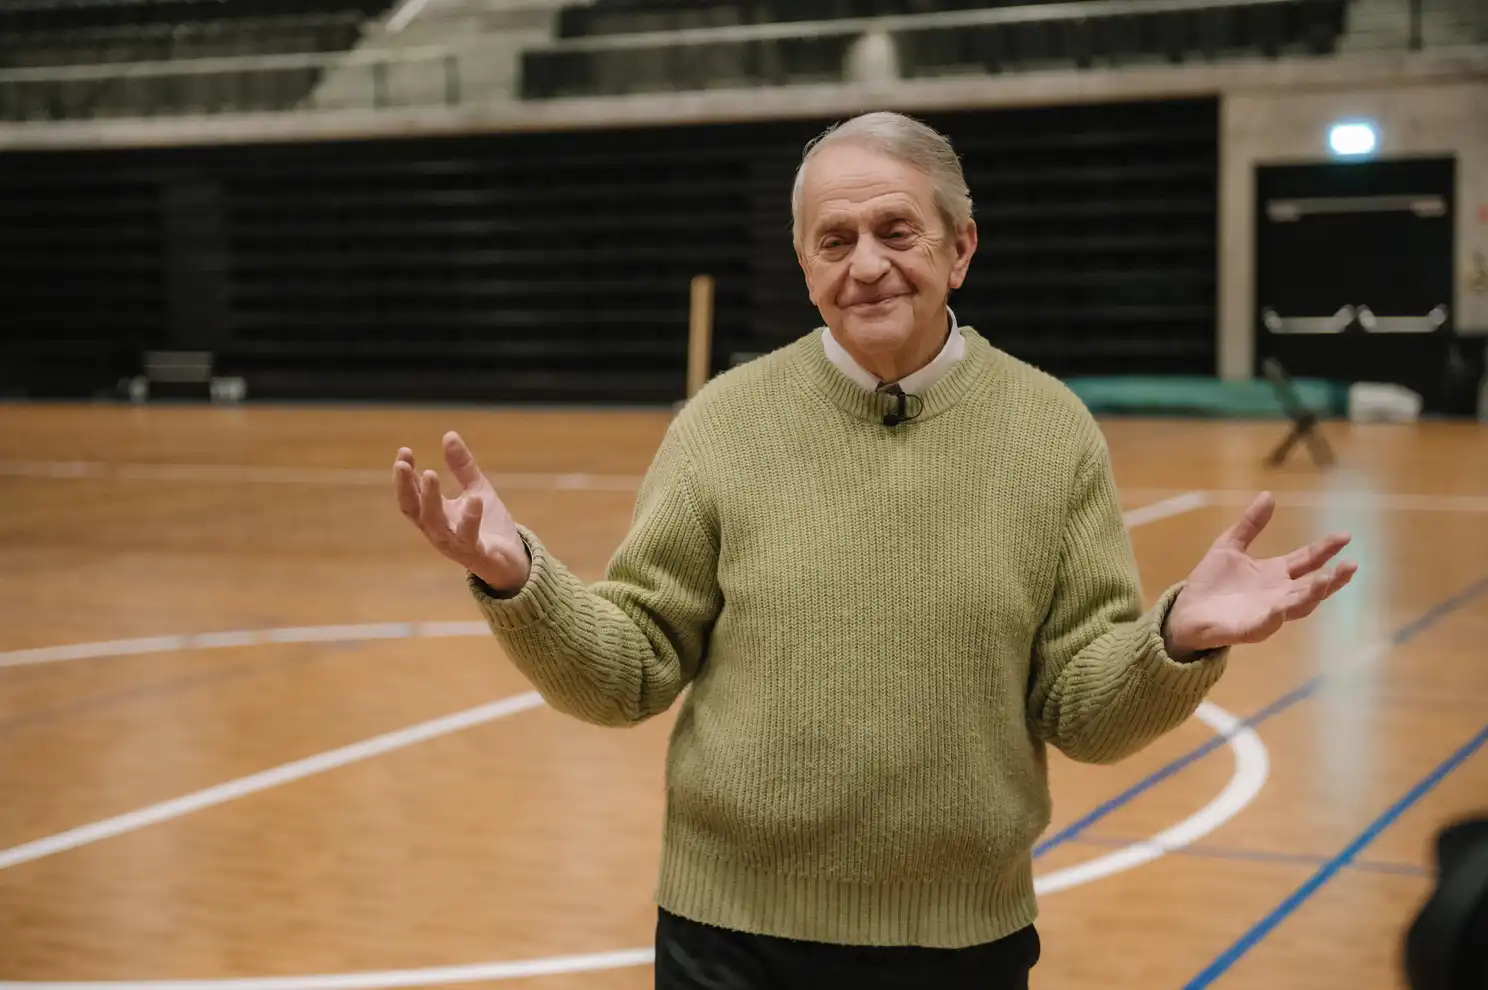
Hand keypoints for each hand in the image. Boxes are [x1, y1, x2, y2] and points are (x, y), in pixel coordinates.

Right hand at [393, 431, 530, 593]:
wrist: (512, 561)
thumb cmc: (489, 527)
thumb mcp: (477, 490)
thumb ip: (462, 467)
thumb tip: (449, 434)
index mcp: (435, 516)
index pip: (411, 494)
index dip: (405, 474)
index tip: (405, 450)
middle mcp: (438, 531)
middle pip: (413, 510)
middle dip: (405, 487)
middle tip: (402, 463)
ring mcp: (454, 544)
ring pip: (434, 524)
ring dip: (429, 499)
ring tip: (431, 473)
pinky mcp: (475, 553)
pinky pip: (467, 538)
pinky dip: (469, 519)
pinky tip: (474, 499)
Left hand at [1163, 491, 1355, 657]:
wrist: (1186, 612)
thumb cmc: (1211, 581)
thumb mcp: (1229, 546)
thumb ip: (1250, 525)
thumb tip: (1269, 495)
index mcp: (1275, 573)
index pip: (1307, 559)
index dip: (1326, 549)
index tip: (1345, 536)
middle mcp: (1278, 594)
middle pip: (1312, 585)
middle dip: (1333, 577)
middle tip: (1351, 564)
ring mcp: (1268, 613)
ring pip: (1298, 605)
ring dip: (1313, 594)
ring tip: (1325, 580)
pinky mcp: (1250, 628)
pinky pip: (1267, 624)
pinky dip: (1275, 616)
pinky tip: (1281, 608)